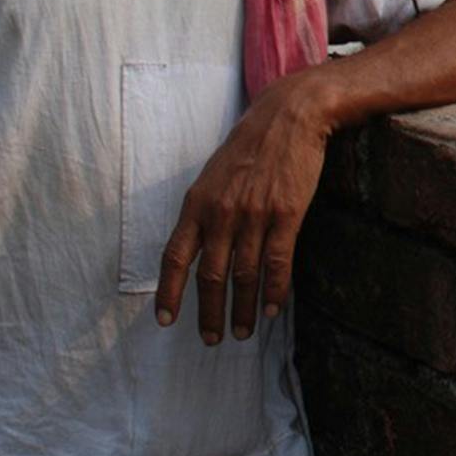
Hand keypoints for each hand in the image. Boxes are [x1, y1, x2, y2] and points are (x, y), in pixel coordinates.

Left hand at [154, 78, 331, 342]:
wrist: (289, 116)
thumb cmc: (251, 144)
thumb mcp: (213, 174)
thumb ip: (205, 209)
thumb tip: (199, 244)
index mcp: (198, 203)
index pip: (175, 257)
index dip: (169, 292)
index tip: (166, 321)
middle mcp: (221, 213)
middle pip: (211, 276)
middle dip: (209, 312)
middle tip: (212, 339)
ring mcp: (254, 215)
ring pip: (244, 275)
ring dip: (241, 310)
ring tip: (241, 332)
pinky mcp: (286, 215)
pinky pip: (277, 263)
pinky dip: (273, 291)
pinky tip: (271, 310)